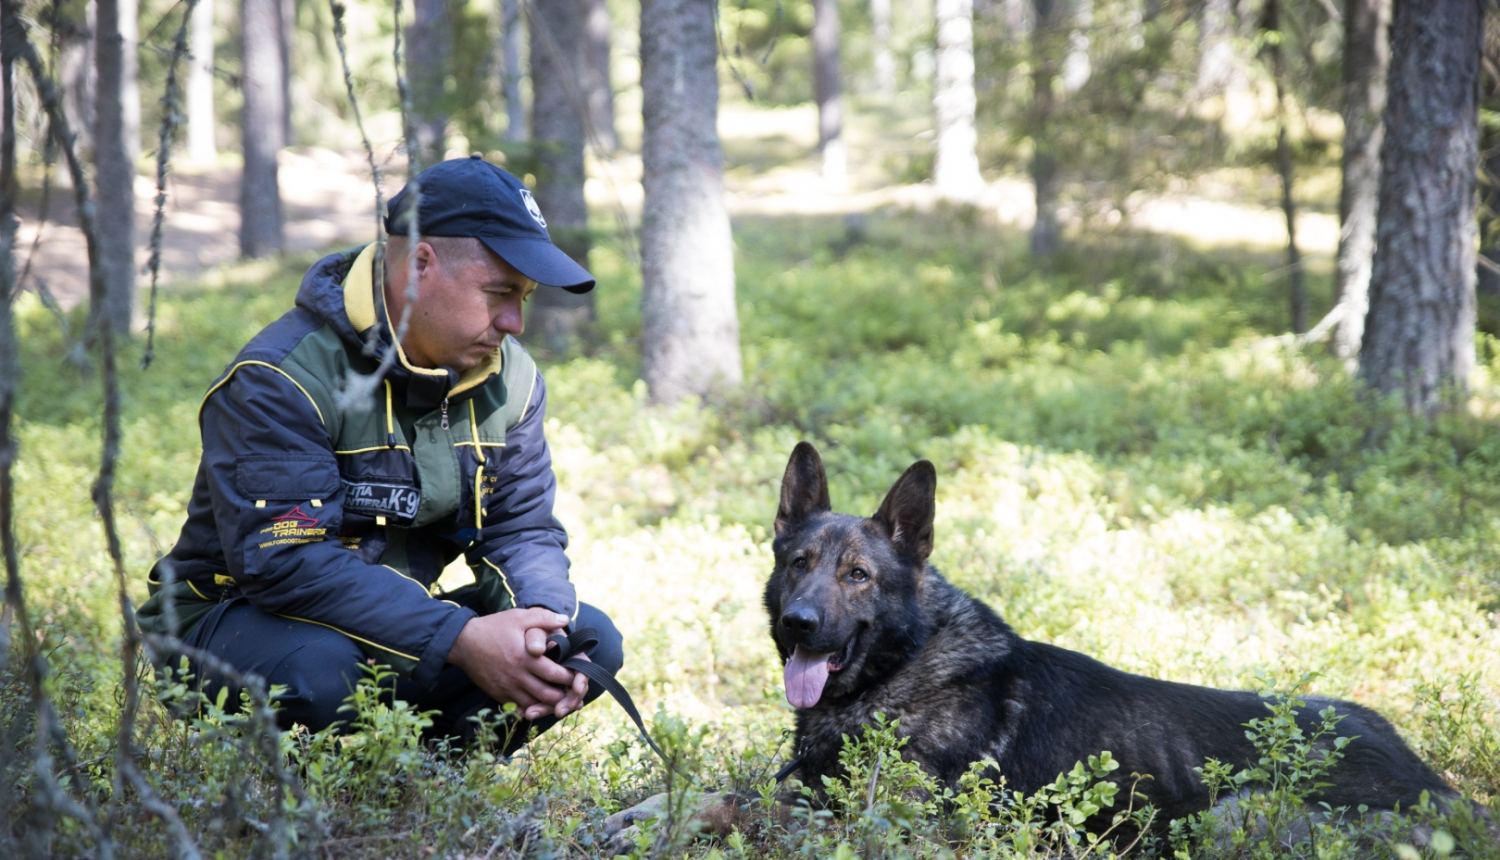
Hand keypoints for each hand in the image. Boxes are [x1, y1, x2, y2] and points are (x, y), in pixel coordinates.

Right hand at [448, 607, 579, 720]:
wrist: (463, 642)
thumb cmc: (493, 627)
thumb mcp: (519, 617)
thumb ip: (543, 618)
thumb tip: (565, 619)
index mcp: (525, 658)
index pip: (555, 674)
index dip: (570, 677)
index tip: (579, 675)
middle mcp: (517, 676)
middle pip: (547, 694)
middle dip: (564, 696)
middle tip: (575, 694)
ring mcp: (507, 688)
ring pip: (534, 705)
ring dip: (550, 705)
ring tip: (562, 701)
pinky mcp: (498, 694)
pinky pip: (519, 707)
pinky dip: (532, 708)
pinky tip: (541, 704)